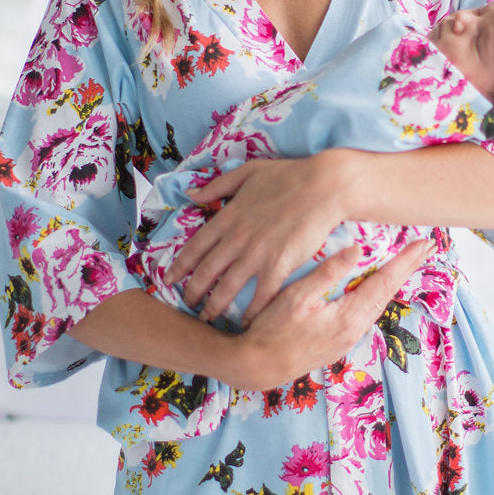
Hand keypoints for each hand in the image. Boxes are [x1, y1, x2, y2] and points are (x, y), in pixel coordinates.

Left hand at [165, 155, 345, 323]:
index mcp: (228, 218)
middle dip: (193, 292)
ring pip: (227, 288)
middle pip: (206, 272)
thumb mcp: (247, 172)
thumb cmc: (289, 176)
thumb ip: (218, 185)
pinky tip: (247, 322)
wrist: (323, 186)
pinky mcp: (279, 265)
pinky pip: (260, 295)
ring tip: (208, 318)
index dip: (180, 266)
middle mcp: (237, 239)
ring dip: (215, 306)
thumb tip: (192, 194)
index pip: (195, 246)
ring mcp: (257, 254)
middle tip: (187, 305)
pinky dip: (251, 311)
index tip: (169, 279)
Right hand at [230, 235, 434, 390]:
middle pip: (388, 293)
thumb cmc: (271, 329)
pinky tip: (377, 288)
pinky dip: (378, 295)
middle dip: (408, 269)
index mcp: (349, 316)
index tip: (424, 243)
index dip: (405, 261)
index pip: (385, 282)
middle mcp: (356, 330)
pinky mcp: (339, 343)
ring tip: (407, 264)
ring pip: (379, 304)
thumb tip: (357, 249)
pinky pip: (367, 313)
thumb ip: (328, 272)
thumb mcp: (296, 296)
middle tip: (427, 248)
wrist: (256, 367)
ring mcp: (348, 339)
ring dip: (394, 282)